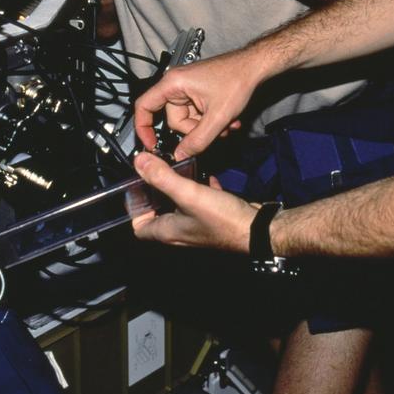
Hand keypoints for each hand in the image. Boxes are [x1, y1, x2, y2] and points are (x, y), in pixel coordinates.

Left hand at [130, 152, 256, 251]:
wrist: (259, 230)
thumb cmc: (223, 220)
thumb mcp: (188, 194)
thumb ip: (163, 177)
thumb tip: (140, 162)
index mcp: (168, 231)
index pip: (139, 227)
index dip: (134, 209)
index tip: (136, 188)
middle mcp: (181, 232)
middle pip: (158, 214)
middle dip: (155, 194)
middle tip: (156, 174)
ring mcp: (198, 226)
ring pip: (179, 208)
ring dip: (177, 190)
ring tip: (178, 171)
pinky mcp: (213, 219)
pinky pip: (201, 204)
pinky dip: (200, 190)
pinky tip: (206, 178)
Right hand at [133, 49, 262, 157]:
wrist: (254, 67)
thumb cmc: (237, 80)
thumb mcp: (217, 117)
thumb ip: (198, 140)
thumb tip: (180, 155)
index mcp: (173, 84)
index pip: (144, 106)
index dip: (143, 128)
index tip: (151, 145)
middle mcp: (176, 85)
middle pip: (173, 120)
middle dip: (195, 130)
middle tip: (214, 130)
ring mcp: (187, 89)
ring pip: (188, 120)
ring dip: (207, 127)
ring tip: (226, 124)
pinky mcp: (197, 93)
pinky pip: (197, 115)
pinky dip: (210, 120)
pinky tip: (227, 120)